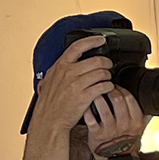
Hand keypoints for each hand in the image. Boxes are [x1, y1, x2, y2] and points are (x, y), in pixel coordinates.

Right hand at [25, 34, 113, 150]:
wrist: (49, 120)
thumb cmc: (50, 102)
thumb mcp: (50, 79)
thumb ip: (60, 69)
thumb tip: (67, 62)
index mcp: (60, 65)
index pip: (78, 46)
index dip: (92, 40)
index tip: (101, 39)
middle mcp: (69, 72)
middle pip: (96, 60)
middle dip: (106, 63)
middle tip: (108, 66)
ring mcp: (77, 84)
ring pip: (102, 73)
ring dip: (108, 76)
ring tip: (106, 80)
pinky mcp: (85, 96)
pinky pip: (104, 86)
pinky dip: (109, 86)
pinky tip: (107, 89)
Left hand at [84, 86, 145, 158]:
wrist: (117, 159)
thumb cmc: (125, 140)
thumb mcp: (139, 129)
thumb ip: (144, 116)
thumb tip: (151, 103)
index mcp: (136, 122)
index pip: (130, 98)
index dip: (121, 89)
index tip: (116, 87)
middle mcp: (124, 125)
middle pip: (117, 99)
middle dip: (109, 90)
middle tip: (104, 89)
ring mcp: (110, 130)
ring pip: (103, 106)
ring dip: (97, 97)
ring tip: (95, 95)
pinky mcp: (97, 134)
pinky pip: (90, 117)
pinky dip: (87, 110)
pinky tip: (87, 107)